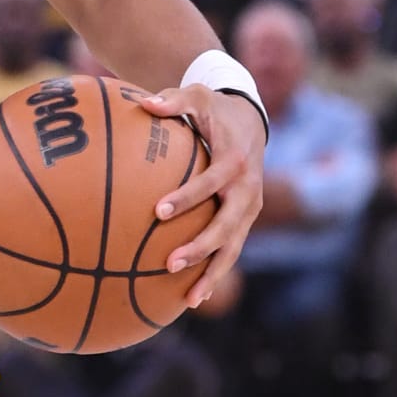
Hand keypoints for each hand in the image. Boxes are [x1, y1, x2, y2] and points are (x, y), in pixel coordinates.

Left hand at [143, 86, 265, 309]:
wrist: (251, 122)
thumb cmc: (214, 110)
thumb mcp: (197, 97)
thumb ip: (173, 101)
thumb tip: (145, 104)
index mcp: (235, 161)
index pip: (211, 183)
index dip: (188, 197)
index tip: (159, 211)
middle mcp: (248, 190)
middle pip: (227, 226)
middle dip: (201, 247)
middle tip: (170, 264)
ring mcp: (249, 209)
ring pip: (234, 248)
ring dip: (213, 274)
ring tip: (189, 299)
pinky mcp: (245, 221)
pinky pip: (231, 251)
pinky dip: (215, 273)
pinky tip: (191, 298)